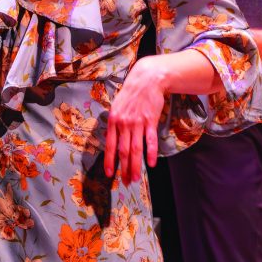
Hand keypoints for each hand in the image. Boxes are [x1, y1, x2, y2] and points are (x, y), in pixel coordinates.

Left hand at [105, 56, 166, 184]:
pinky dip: (151, 153)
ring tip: (135, 178)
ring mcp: (137, 123)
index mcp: (113, 120)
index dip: (110, 161)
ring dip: (135, 166)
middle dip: (124, 169)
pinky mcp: (150, 121)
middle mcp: (124, 123)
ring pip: (136, 149)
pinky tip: (151, 163)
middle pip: (124, 151)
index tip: (110, 174)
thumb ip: (114, 124)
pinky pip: (150, 140)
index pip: (110, 146)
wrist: (146, 79)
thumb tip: (110, 140)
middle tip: (125, 182)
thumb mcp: (116, 106)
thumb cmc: (130, 93)